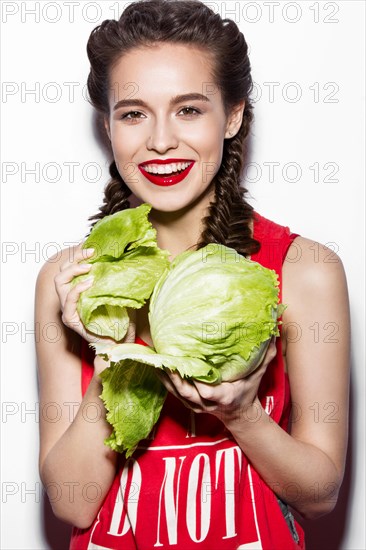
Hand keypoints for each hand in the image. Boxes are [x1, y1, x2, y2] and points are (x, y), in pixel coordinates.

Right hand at [54, 245, 136, 344]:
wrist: (120, 340)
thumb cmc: (119, 317)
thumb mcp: (116, 291)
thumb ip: (112, 276)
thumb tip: (120, 254)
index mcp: (77, 288)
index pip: (71, 266)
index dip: (77, 253)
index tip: (89, 242)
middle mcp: (69, 296)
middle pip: (62, 270)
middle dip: (74, 258)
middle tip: (91, 252)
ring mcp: (68, 308)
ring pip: (59, 282)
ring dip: (73, 270)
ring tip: (89, 266)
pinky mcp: (70, 319)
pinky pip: (68, 301)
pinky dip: (77, 290)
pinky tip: (89, 283)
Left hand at [158, 337, 276, 424]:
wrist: (240, 416)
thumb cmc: (248, 392)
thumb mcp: (258, 374)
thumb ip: (266, 355)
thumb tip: (273, 332)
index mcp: (223, 396)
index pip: (209, 392)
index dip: (198, 384)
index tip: (189, 368)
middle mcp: (206, 403)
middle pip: (185, 392)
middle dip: (173, 377)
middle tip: (164, 359)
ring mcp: (195, 404)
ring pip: (175, 391)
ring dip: (164, 375)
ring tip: (154, 357)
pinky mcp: (187, 402)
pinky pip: (172, 391)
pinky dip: (163, 378)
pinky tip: (155, 364)